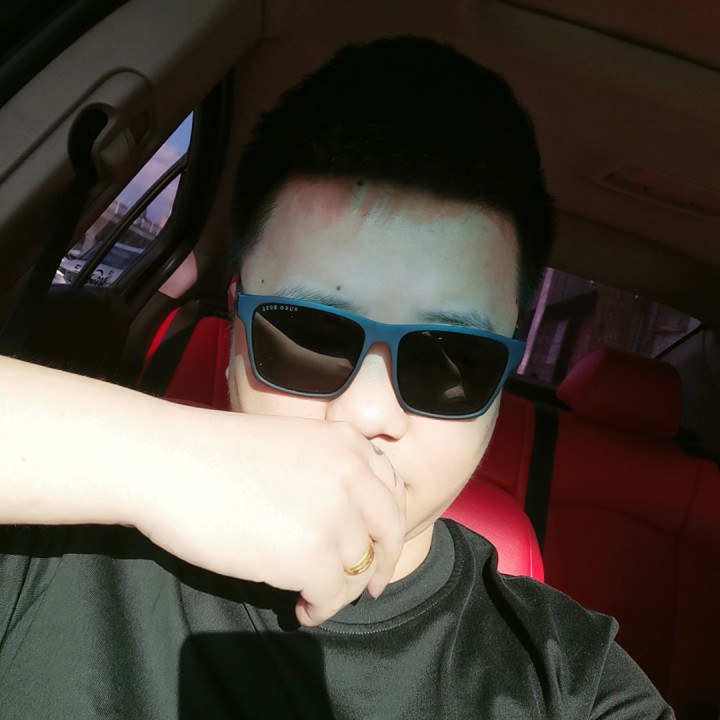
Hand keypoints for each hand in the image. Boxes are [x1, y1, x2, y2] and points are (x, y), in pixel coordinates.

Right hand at [134, 409, 405, 625]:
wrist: (167, 461)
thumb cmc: (214, 454)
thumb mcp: (291, 446)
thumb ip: (326, 473)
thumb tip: (344, 521)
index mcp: (347, 443)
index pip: (390, 490)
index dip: (387, 525)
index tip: (378, 546)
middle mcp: (352, 474)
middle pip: (389, 532)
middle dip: (381, 564)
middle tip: (368, 588)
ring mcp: (335, 515)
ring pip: (359, 568)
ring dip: (340, 590)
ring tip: (315, 598)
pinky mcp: (311, 555)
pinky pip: (332, 595)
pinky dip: (320, 608)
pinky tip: (302, 610)